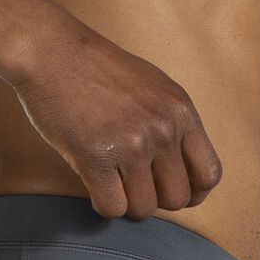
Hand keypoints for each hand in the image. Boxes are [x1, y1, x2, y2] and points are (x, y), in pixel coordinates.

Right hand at [10, 23, 222, 218]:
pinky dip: (102, 203)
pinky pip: (112, 208)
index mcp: (180, 111)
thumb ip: (172, 125)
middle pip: (177, 199)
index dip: (193, 192)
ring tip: (111, 179)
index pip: (209, 175)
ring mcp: (130, 144)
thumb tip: (182, 171)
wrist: (51, 50)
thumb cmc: (98, 72)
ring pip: (144, 209)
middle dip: (156, 199)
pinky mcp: (96, 158)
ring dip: (127, 203)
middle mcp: (162, 129)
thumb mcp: (153, 88)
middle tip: (134, 184)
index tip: (171, 190)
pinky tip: (93, 181)